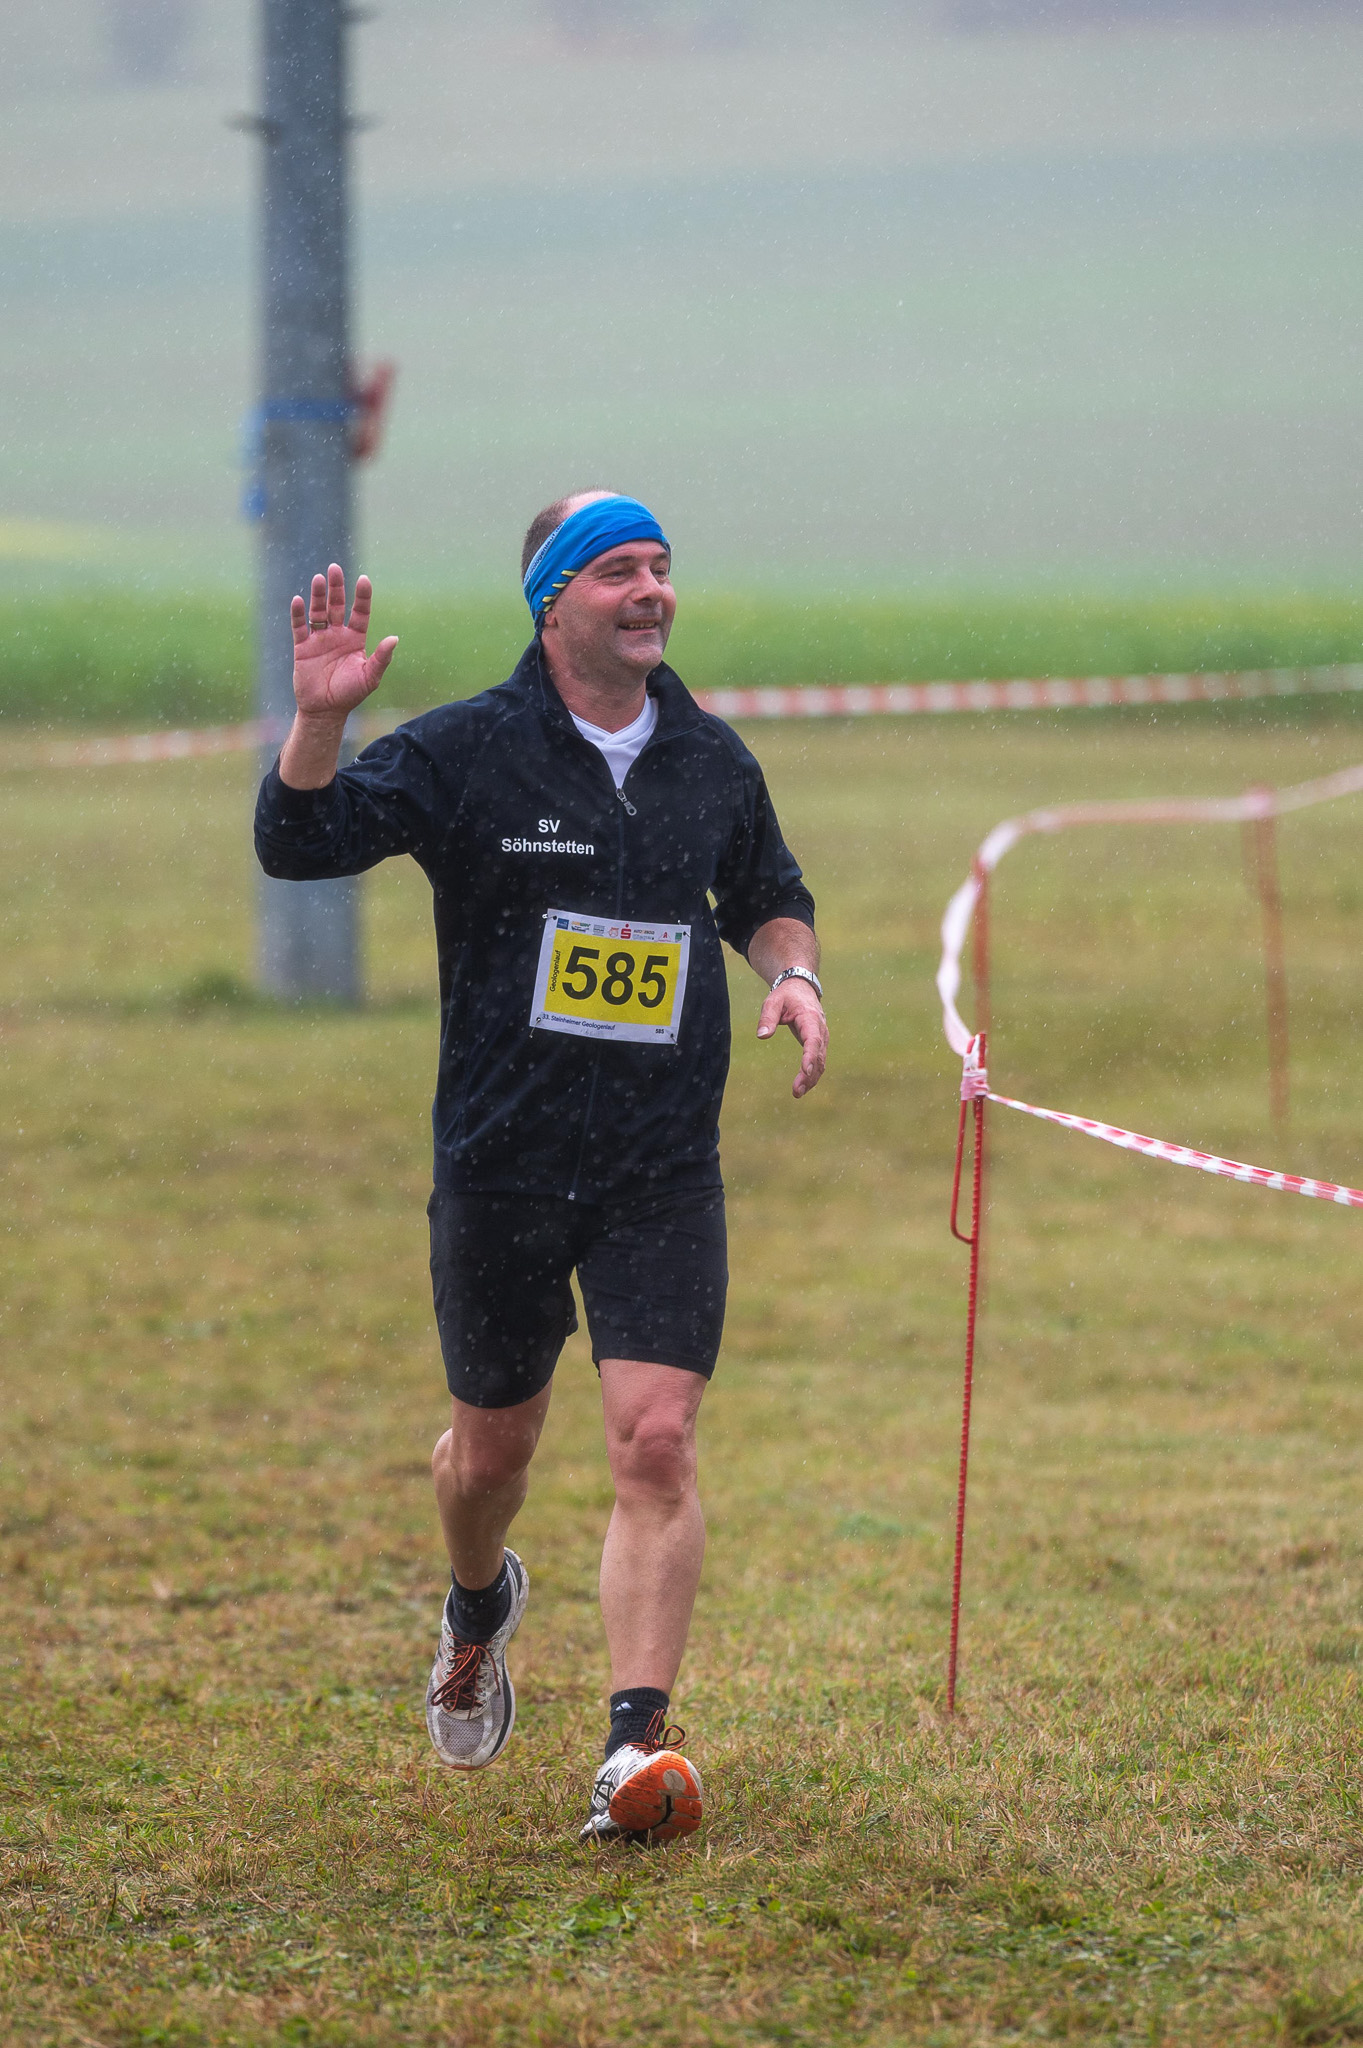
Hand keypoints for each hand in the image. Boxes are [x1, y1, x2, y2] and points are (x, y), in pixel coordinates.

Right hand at [290, 564, 397, 721]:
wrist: (325, 711)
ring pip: (318, 611)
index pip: (360, 612)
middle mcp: (337, 635)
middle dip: (336, 587)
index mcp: (355, 639)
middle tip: (334, 568)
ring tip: (319, 578)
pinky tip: (299, 600)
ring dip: (318, 595)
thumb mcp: (370, 677)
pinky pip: (300, 626)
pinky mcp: (302, 647)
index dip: (362, 596)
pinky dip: (298, 614)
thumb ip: (381, 658)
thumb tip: (395, 638)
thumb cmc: (350, 694)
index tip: (363, 580)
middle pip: (337, 605)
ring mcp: (319, 639)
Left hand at [756, 977, 826, 1098]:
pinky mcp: (819, 1043)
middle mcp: (820, 1029)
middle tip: (797, 1091)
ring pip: (821, 1061)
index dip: (810, 1056)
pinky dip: (813, 1075)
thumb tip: (762, 1036)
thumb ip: (767, 1018)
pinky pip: (819, 1061)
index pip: (813, 1040)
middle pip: (818, 1055)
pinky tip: (803, 1086)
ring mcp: (822, 1037)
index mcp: (810, 1018)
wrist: (801, 988)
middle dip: (809, 1075)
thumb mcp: (773, 1002)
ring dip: (811, 1078)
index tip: (805, 1071)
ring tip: (797, 1093)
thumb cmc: (786, 996)